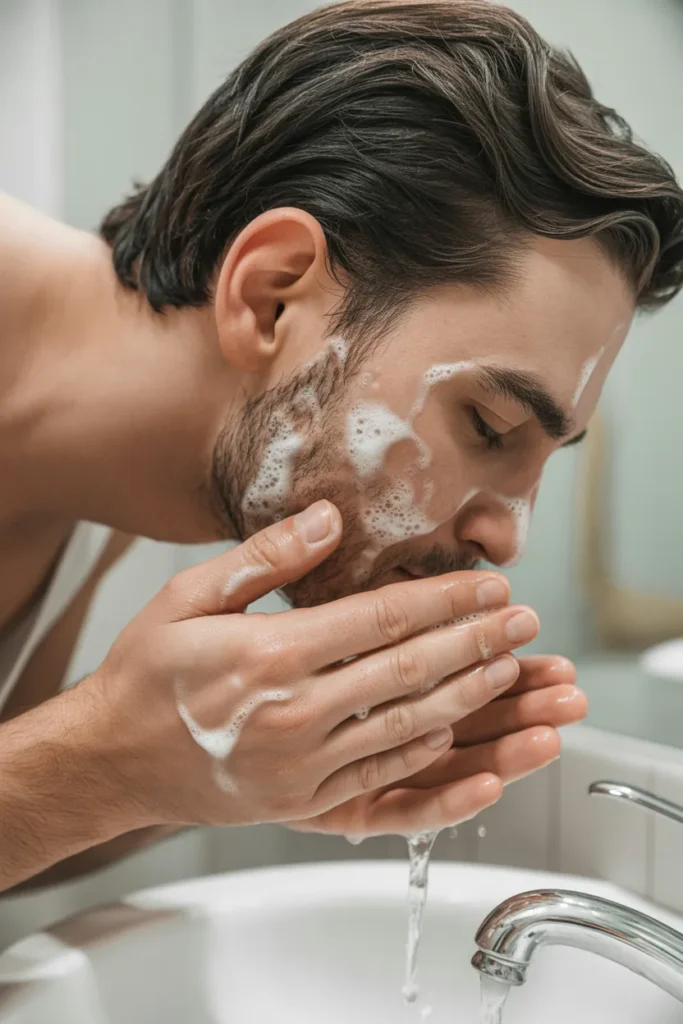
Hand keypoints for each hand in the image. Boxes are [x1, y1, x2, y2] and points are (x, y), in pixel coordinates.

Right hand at [90, 500, 538, 831]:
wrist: (110, 760)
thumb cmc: (146, 675)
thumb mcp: (187, 597)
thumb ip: (264, 558)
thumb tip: (328, 518)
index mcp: (270, 655)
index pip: (381, 619)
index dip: (444, 599)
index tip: (488, 585)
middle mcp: (294, 714)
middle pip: (410, 672)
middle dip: (477, 642)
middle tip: (524, 621)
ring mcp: (302, 766)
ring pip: (409, 726)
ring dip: (470, 696)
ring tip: (512, 670)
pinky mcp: (302, 802)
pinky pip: (382, 776)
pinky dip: (429, 753)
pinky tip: (460, 730)